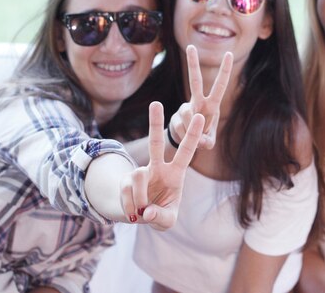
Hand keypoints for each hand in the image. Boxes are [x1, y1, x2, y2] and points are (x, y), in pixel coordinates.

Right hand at [121, 101, 203, 229]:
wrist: (139, 217)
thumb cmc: (161, 214)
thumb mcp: (167, 221)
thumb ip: (161, 217)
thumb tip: (147, 211)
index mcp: (176, 173)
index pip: (187, 151)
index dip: (193, 135)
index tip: (200, 117)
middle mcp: (158, 168)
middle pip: (156, 142)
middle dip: (156, 123)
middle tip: (155, 103)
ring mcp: (141, 172)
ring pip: (137, 175)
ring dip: (140, 198)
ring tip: (141, 212)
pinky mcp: (125, 180)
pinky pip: (126, 189)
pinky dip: (129, 206)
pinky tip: (133, 213)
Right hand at [168, 44, 232, 149]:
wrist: (183, 143)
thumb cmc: (202, 137)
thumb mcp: (209, 141)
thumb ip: (207, 142)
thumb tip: (200, 141)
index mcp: (212, 106)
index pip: (220, 86)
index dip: (224, 71)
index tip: (229, 53)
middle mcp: (198, 103)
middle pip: (194, 81)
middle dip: (192, 64)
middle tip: (190, 46)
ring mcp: (185, 108)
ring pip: (187, 115)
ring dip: (193, 132)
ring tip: (195, 138)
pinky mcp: (175, 117)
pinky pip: (179, 128)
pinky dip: (184, 138)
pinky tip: (185, 138)